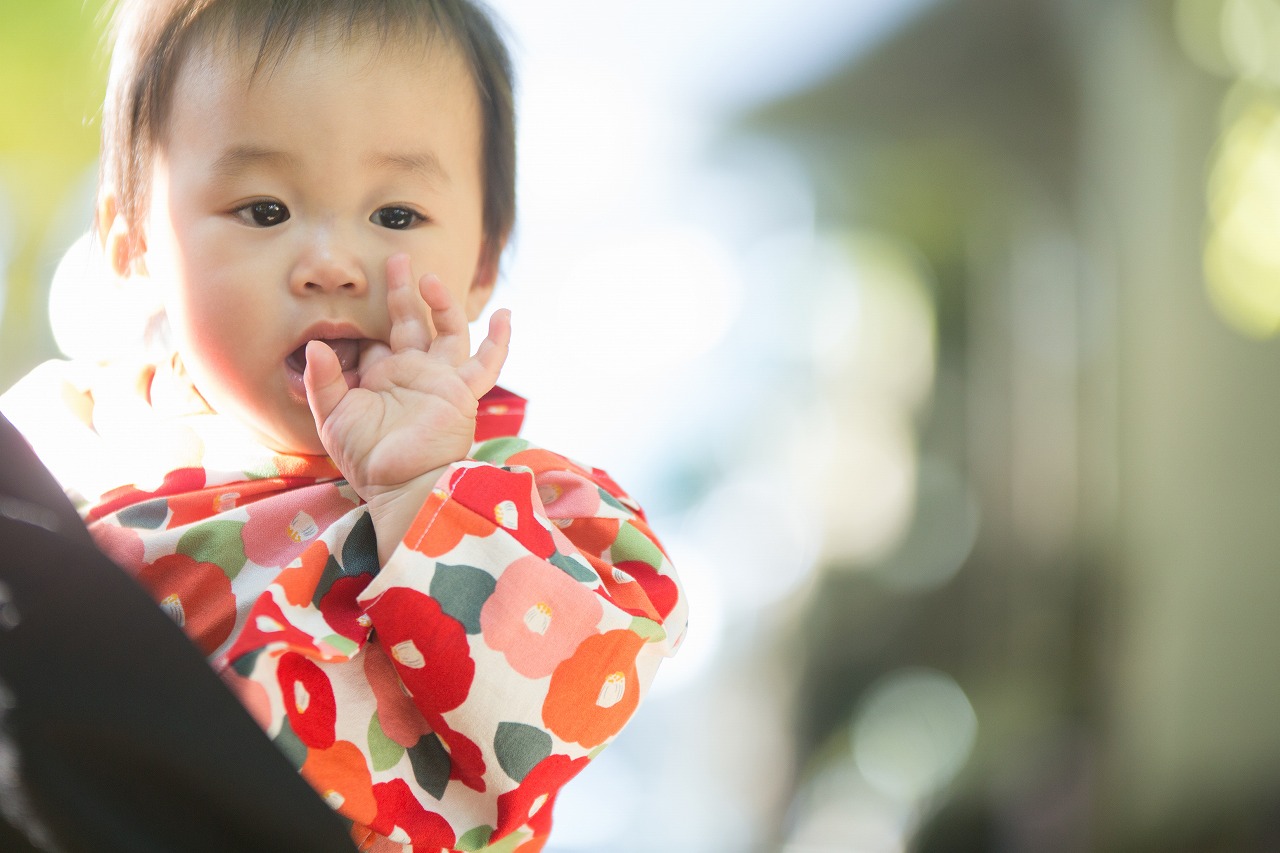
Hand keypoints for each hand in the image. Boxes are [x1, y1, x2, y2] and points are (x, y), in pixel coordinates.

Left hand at [303, 253, 509, 561]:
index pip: (376, 338)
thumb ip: (323, 380)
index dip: (365, 320)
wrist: (401, 486)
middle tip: (396, 259)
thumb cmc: (366, 458)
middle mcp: (413, 374)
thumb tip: (316, 345)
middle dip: (403, 291)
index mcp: (382, 378)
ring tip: (429, 278)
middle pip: (410, 322)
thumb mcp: (332, 417)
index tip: (353, 299)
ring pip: (446, 331)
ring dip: (441, 303)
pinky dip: (501, 339)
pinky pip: (488, 362)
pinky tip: (507, 314)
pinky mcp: (463, 392)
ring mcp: (441, 380)